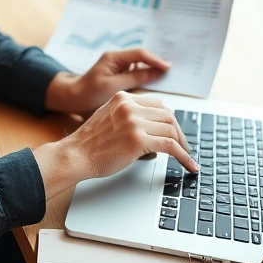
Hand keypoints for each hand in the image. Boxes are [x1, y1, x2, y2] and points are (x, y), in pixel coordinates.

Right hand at [32, 92, 195, 198]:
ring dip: (182, 145)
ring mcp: (134, 122)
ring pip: (171, 129)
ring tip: (185, 156)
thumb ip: (127, 114)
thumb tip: (151, 124)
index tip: (174, 132)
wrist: (75, 155)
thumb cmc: (89, 143)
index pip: (157, 104)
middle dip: (178, 132)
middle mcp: (129, 106)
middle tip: (183, 146)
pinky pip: (169, 146)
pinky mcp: (137, 140)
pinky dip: (183, 156)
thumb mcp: (107, 116)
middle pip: (168, 115)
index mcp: (122, 98)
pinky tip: (188, 164)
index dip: (169, 120)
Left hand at [45, 48, 170, 114]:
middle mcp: (117, 59)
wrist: (72, 100)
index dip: (156, 60)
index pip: (140, 54)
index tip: (168, 68)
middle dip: (156, 64)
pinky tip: (154, 86)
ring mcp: (118, 67)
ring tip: (166, 79)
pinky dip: (145, 79)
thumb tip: (157, 73)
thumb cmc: (88, 93)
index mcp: (114, 57)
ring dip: (152, 72)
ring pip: (140, 66)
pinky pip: (136, 75)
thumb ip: (136, 79)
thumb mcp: (113, 87)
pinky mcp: (119, 76)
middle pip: (142, 58)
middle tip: (172, 73)